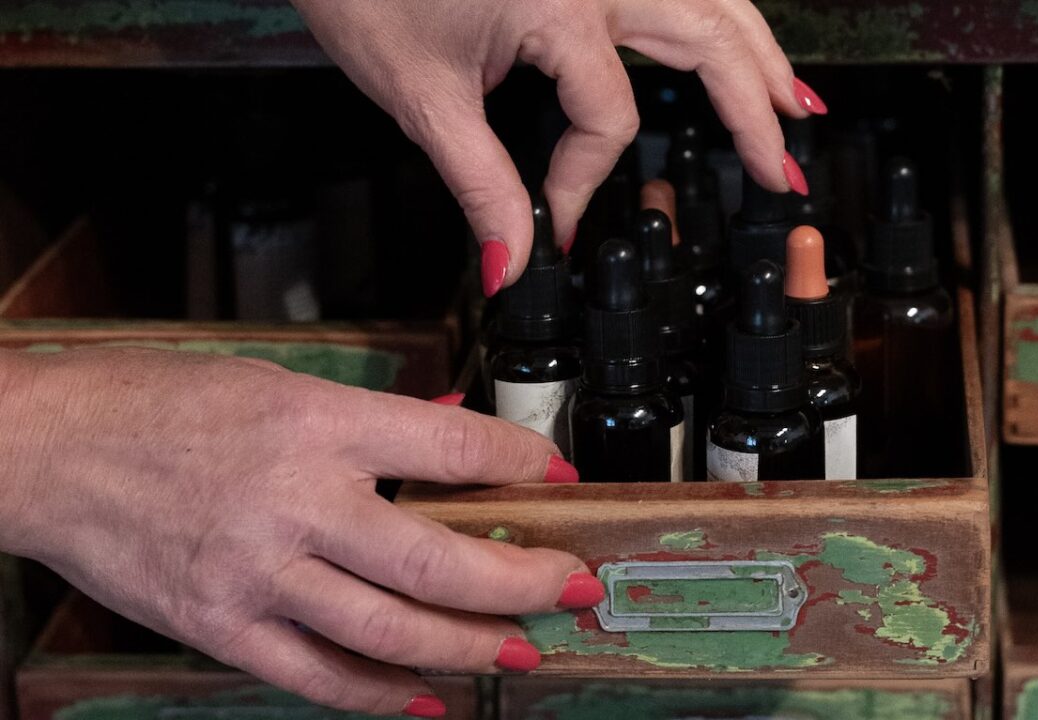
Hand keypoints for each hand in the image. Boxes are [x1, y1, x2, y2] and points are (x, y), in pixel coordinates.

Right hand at [0, 348, 596, 715]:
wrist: (52, 450)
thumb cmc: (160, 405)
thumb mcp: (277, 386)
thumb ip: (369, 420)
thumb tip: (445, 433)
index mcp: (317, 424)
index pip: (450, 447)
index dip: (521, 465)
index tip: (559, 479)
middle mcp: (295, 502)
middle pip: (438, 559)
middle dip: (523, 579)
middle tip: (574, 586)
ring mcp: (257, 574)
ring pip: (390, 630)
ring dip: (470, 647)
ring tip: (523, 650)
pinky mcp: (220, 626)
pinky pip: (316, 676)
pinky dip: (377, 693)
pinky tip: (424, 698)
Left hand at [290, 0, 825, 294]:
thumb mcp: (421, 96)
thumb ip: (480, 183)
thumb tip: (512, 261)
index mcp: (559, 5)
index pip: (607, 119)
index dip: (580, 182)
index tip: (552, 222)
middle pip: (709, 43)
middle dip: (754, 113)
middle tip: (784, 172)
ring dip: (759, 52)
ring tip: (793, 105)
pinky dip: (721, 11)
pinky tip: (738, 35)